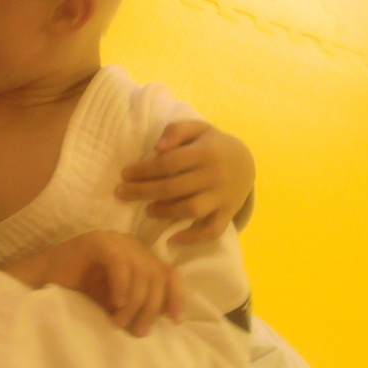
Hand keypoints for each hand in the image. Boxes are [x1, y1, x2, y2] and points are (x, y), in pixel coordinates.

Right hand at [4, 231, 183, 336]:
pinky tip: (115, 303)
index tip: (174, 321)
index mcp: (140, 257)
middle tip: (137, 331)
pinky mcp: (97, 241)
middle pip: (156, 274)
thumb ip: (140, 303)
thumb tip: (168, 316)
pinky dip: (121, 284)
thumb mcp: (118, 303)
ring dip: (134, 302)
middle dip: (150, 307)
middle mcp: (131, 245)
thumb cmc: (81, 295)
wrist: (43, 283)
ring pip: (141, 270)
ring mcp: (114, 240)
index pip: (168, 272)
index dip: (176, 296)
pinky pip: (119, 262)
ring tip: (119, 322)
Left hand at [116, 121, 254, 245]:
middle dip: (142, 192)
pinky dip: (192, 238)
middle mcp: (214, 175)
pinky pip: (211, 230)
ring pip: (190, 210)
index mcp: (205, 152)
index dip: (143, 170)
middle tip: (121, 193)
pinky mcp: (227, 213)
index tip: (124, 174)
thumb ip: (176, 131)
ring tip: (147, 210)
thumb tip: (157, 148)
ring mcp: (221, 197)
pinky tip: (172, 240)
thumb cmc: (212, 144)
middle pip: (173, 188)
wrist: (246, 162)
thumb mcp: (198, 128)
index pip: (168, 163)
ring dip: (165, 212)